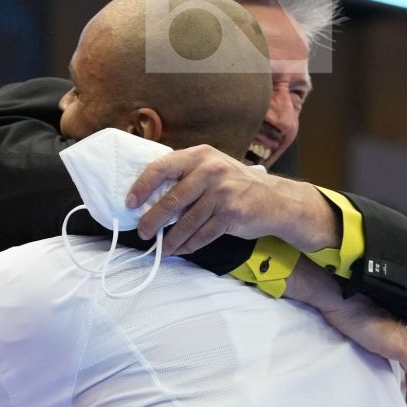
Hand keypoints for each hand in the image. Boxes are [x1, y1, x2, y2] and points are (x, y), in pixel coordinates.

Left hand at [126, 146, 337, 255]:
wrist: (276, 200)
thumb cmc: (237, 186)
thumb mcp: (213, 169)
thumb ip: (186, 176)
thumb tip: (150, 198)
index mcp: (201, 155)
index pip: (163, 167)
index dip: (143, 185)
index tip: (130, 202)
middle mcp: (211, 171)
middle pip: (172, 198)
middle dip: (152, 219)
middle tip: (143, 232)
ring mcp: (222, 192)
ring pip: (187, 221)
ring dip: (171, 239)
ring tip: (161, 248)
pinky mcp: (231, 214)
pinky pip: (203, 234)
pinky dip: (190, 245)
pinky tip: (182, 250)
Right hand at [283, 262, 406, 406]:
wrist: (341, 301)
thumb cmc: (340, 312)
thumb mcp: (349, 330)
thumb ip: (355, 340)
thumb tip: (346, 344)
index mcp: (388, 332)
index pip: (403, 356)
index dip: (406, 373)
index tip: (405, 387)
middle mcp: (399, 335)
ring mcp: (401, 341)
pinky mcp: (402, 348)